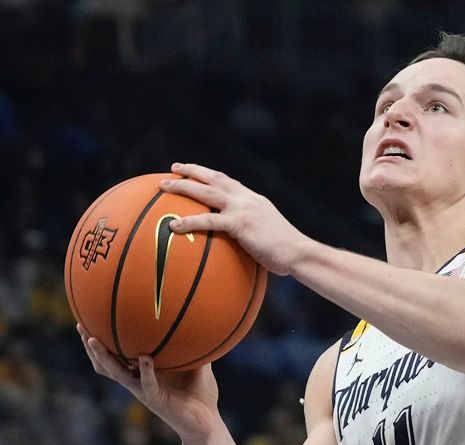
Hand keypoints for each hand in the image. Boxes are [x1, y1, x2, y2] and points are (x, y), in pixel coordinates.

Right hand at [77, 324, 220, 441]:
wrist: (206, 422)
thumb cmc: (200, 394)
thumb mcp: (198, 365)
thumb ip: (194, 346)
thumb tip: (201, 320)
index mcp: (143, 372)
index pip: (117, 355)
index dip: (103, 341)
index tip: (91, 320)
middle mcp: (137, 381)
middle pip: (106, 363)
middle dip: (92, 347)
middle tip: (81, 327)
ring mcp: (143, 391)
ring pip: (116, 373)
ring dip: (104, 357)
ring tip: (93, 340)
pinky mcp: (155, 400)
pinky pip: (147, 384)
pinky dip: (145, 371)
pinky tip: (144, 357)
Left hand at [161, 163, 308, 274]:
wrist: (299, 253)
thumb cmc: (287, 253)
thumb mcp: (268, 236)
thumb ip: (253, 234)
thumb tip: (242, 247)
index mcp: (254, 200)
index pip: (228, 181)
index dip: (209, 174)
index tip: (194, 171)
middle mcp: (247, 199)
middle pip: (214, 178)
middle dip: (192, 171)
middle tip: (173, 169)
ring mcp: (243, 209)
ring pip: (206, 192)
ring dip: (183, 186)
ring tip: (164, 185)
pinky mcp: (239, 223)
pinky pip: (208, 220)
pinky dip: (189, 222)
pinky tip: (173, 227)